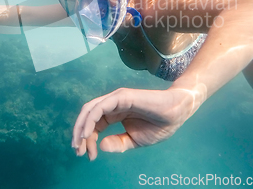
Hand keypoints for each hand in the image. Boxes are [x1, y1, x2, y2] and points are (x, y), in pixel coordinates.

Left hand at [71, 87, 200, 160]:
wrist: (176, 114)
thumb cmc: (158, 125)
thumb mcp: (134, 140)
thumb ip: (118, 143)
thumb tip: (101, 146)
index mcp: (114, 114)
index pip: (93, 125)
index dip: (88, 140)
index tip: (88, 156)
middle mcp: (111, 105)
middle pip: (87, 116)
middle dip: (79, 134)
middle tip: (77, 151)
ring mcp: (115, 99)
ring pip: (90, 110)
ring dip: (80, 127)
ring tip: (79, 144)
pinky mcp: (120, 97)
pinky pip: (100, 107)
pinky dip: (90, 120)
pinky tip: (87, 134)